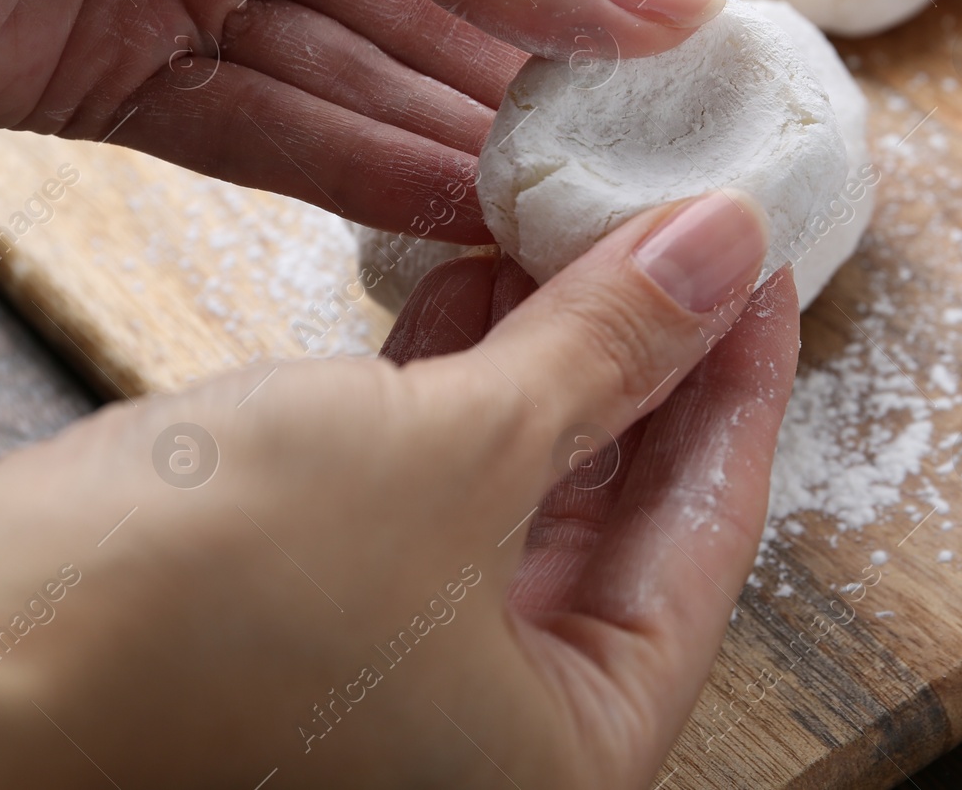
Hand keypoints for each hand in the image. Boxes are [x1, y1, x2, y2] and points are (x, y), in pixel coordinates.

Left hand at [0, 0, 724, 241]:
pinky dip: (356, 177)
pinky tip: (456, 210)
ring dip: (460, 149)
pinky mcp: (99, 75)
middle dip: (533, 87)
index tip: (680, 60)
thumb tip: (647, 0)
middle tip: (637, 163)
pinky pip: (259, 134)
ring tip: (570, 211)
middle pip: (428, 11)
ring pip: (356, 86)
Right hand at [0, 192, 794, 787]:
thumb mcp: (451, 453)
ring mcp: (413, 674)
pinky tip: (476, 276)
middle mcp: (504, 734)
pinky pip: (438, 484)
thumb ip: (608, 349)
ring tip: (583, 224)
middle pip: (627, 505)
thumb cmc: (200, 607)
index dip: (744, 376)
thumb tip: (722, 248)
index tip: (761, 259)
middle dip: (650, 355)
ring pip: (529, 483)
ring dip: (554, 351)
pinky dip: (460, 380)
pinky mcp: (330, 611)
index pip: (714, 529)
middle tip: (682, 229)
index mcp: (576, 751)